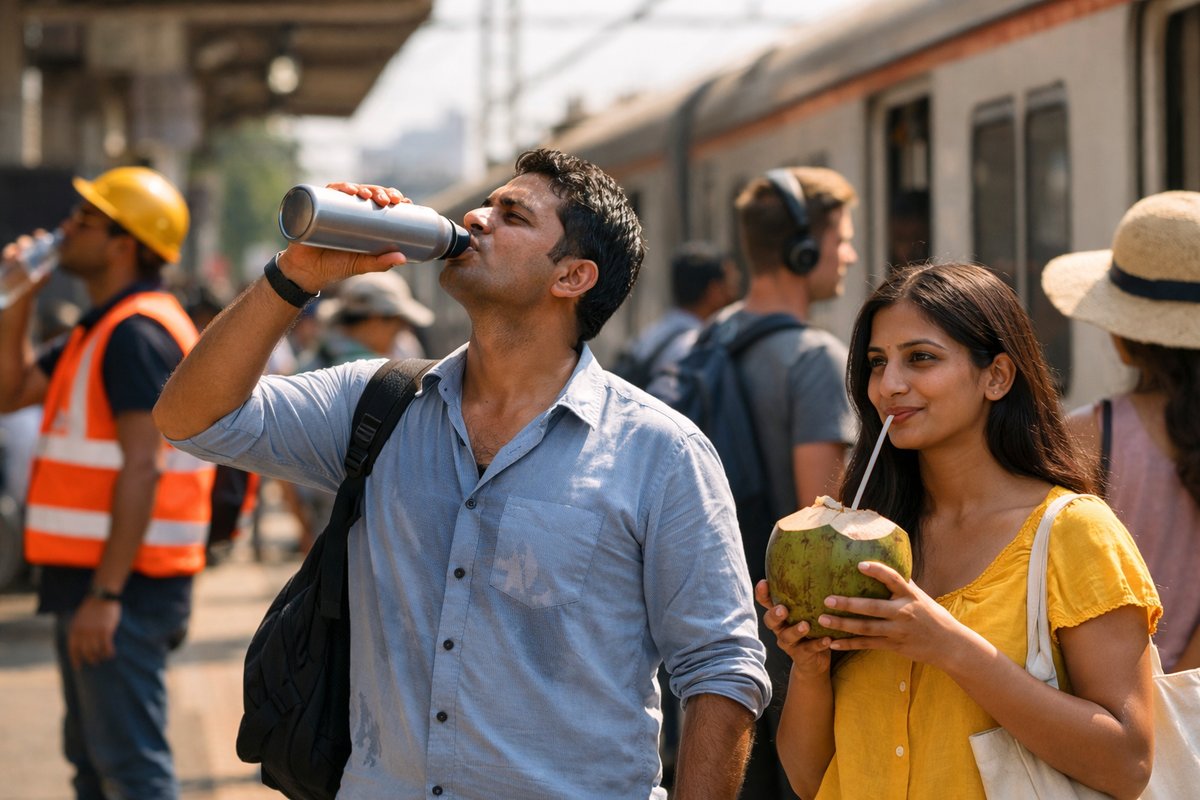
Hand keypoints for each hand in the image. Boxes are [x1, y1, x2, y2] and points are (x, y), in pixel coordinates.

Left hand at [68, 597, 120, 668]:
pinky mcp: (105, 631)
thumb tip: (79, 646)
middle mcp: (83, 633)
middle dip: (90, 659)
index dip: (75, 660)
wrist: (101, 597)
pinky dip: (109, 652)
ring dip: (100, 657)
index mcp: (74, 630)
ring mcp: (94, 632)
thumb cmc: (91, 608)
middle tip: (94, 662)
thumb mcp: (79, 619)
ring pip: (96, 651)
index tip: (78, 667)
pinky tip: (111, 654)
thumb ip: (78, 631)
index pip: (73, 650)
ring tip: (103, 658)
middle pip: (86, 652)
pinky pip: (106, 646)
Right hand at [276, 181, 411, 292]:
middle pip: (368, 193)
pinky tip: (349, 190)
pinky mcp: (317, 207)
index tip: (404, 201)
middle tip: (389, 200)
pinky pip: (328, 192)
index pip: (380, 202)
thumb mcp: (361, 265)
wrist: (306, 272)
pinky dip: (339, 188)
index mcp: (363, 220)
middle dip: (381, 191)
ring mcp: (333, 207)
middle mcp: (349, 210)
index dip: (393, 196)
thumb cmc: (335, 266)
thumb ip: (380, 263)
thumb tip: (402, 258)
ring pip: (351, 189)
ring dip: (363, 187)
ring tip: (369, 196)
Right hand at [755, 580, 832, 676]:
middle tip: (782, 609)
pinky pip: (808, 650)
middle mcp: (780, 628)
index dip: (762, 594)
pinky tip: (828, 639)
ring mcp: (789, 643)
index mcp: (780, 615)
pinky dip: (818, 644)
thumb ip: (809, 593)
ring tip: (805, 625)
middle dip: (774, 614)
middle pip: (770, 621)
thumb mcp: (807, 610)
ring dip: (795, 630)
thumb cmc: (812, 627)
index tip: (763, 582)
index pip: (766, 602)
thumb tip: (823, 562)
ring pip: (787, 637)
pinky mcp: (801, 656)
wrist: (814, 661)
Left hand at [818, 562, 964, 665]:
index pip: (894, 579)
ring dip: (843, 625)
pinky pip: (868, 645)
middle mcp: (903, 613)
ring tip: (822, 619)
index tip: (860, 564)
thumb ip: (902, 584)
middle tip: (827, 599)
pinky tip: (832, 643)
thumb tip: (884, 562)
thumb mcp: (920, 596)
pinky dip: (849, 644)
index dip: (877, 571)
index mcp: (910, 596)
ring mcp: (898, 632)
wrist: (950, 645)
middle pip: (873, 608)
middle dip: (849, 604)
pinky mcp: (894, 646)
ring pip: (866, 628)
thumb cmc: (932, 615)